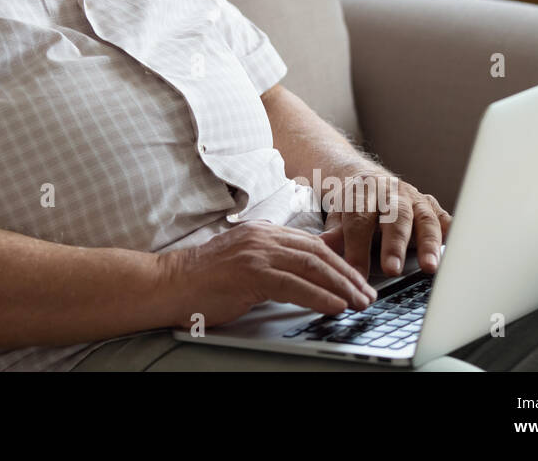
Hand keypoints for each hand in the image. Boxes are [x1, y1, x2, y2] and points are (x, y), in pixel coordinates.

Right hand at [160, 222, 378, 328]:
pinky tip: (335, 307)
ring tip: (358, 303)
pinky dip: (319, 297)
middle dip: (348, 275)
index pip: (312, 244)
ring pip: (311, 267)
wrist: (170, 284)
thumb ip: (275, 261)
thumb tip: (308, 272)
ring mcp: (256, 253)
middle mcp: (263, 237)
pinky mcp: (250, 273)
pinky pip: (294, 285)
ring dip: (341, 287)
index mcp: (263, 232)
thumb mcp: (246, 261)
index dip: (341, 262)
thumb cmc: (205, 279)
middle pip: (318, 253)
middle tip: (367, 294)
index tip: (358, 281)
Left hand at [319, 168, 451, 277]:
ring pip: (424, 218)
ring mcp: (414, 199)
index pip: (359, 221)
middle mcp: (392, 193)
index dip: (357, 248)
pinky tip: (453, 252)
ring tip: (428, 267)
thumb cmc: (352, 204)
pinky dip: (450, 234)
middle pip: (395, 217)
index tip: (355, 274)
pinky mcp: (432, 206)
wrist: (367, 179)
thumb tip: (323, 249)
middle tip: (391, 270)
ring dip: (428, 244)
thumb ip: (334, 233)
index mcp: (363, 193)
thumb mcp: (337, 215)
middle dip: (394, 244)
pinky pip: (444, 219)